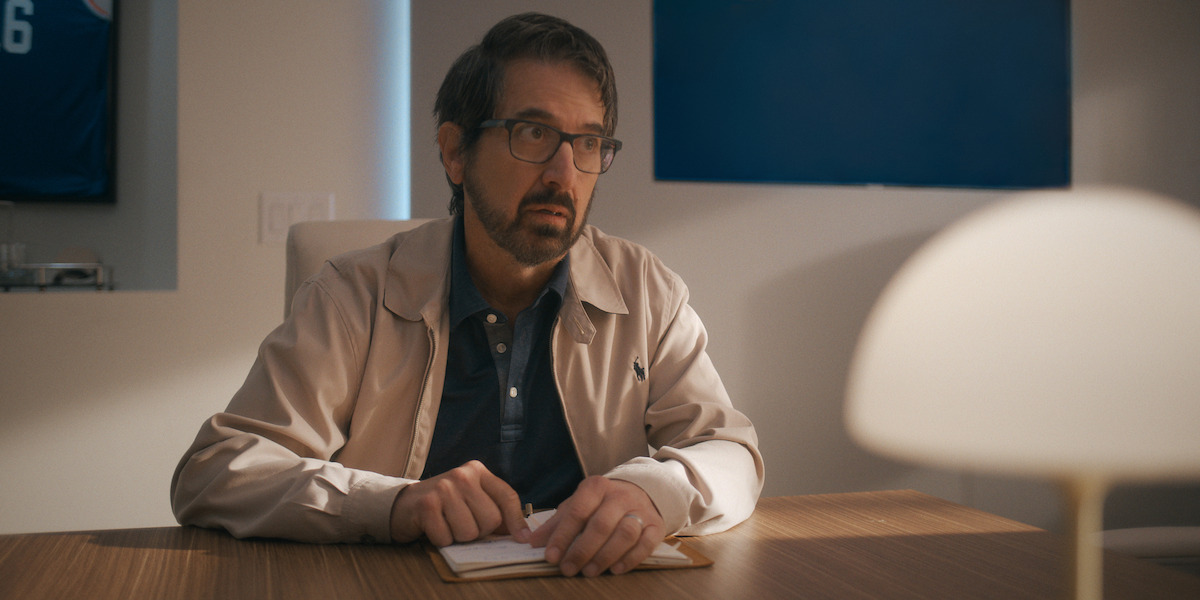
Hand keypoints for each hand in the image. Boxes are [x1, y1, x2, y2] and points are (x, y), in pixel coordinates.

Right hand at [389, 460, 528, 546]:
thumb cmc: (445, 505)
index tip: (522, 539)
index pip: (507, 496)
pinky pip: (447, 538)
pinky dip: (441, 540)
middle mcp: (462, 475)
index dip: (516, 521)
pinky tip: (434, 527)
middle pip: (491, 520)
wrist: (405, 503)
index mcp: (478, 471)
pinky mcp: (427, 505)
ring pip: (470, 532)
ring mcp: (444, 488)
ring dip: (458, 537)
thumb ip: (496, 512)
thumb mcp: (472, 500)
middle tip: (462, 524)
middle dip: (479, 532)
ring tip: (447, 524)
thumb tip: (521, 535)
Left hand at [529, 476, 663, 576]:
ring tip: (589, 571)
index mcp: (596, 487)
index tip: (550, 556)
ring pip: (625, 533)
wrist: (641, 491)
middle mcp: (619, 496)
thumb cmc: (602, 503)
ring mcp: (640, 510)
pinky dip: (631, 559)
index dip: (562, 536)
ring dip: (605, 556)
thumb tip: (531, 542)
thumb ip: (556, 523)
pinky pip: (646, 543)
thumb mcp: (578, 504)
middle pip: (601, 524)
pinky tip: (615, 570)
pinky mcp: (656, 525)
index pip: (577, 511)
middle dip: (582, 550)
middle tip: (569, 569)